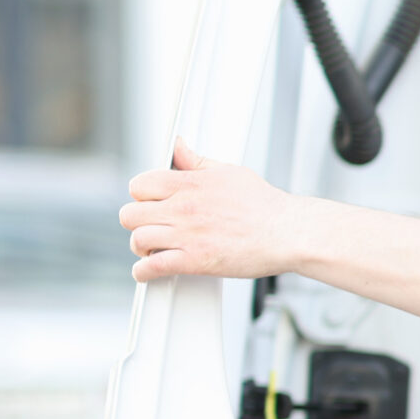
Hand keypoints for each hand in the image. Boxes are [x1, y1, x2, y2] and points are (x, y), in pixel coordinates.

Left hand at [121, 139, 312, 281]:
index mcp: (191, 184)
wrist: (289, 233)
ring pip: (138, 240)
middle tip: (151, 226)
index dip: (141, 195)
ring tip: (152, 248)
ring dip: (141, 247)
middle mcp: (184, 208)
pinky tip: (148, 271)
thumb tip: (178, 146)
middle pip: (130, 214)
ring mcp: (188, 235)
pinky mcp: (195, 261)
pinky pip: (152, 266)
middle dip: (138, 221)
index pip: (139, 185)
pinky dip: (143, 272)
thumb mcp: (229, 172)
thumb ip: (196, 161)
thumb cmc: (265, 206)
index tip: (150, 203)